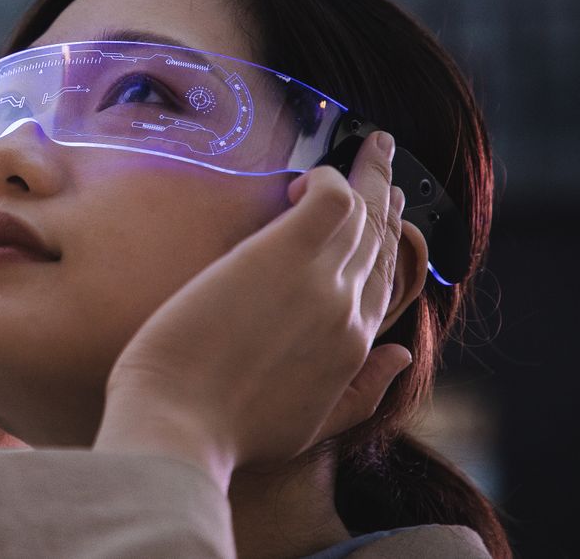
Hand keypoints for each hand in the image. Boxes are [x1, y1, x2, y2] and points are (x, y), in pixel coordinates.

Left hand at [94, 132, 413, 482]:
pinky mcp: (283, 254)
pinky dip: (331, 177)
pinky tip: (307, 176)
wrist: (177, 429)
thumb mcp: (308, 427)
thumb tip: (402, 354)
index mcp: (352, 350)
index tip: (384, 212)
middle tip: (382, 159)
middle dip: (386, 194)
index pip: (384, 280)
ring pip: (363, 212)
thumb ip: (363, 393)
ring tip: (370, 145)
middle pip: (379, 238)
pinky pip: (331, 198)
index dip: (387, 242)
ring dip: (369, 173)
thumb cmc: (223, 433)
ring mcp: (321, 282)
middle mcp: (348, 311)